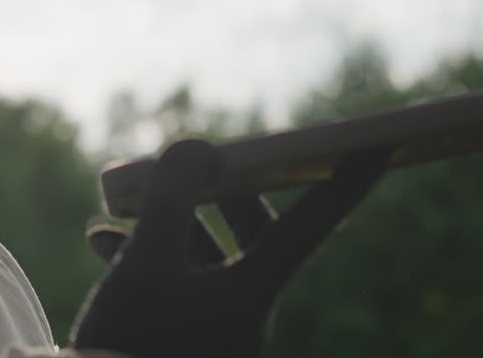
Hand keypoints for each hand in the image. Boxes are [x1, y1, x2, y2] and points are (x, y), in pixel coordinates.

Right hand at [70, 139, 387, 357]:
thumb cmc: (133, 343)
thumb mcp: (144, 265)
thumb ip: (171, 201)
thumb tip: (197, 148)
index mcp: (252, 292)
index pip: (312, 224)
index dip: (346, 181)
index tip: (381, 145)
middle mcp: (243, 307)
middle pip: (256, 233)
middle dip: (227, 191)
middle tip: (202, 162)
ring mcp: (213, 323)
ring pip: (207, 255)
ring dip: (171, 221)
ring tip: (126, 203)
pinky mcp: (182, 334)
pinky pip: (175, 280)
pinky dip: (145, 252)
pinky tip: (101, 239)